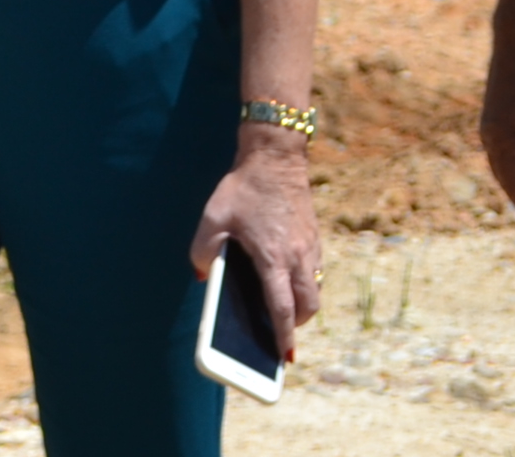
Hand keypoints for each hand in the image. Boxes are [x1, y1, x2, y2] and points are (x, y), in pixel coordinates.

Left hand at [190, 129, 322, 355]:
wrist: (276, 159)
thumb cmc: (243, 188)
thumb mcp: (213, 215)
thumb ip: (202, 247)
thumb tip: (199, 275)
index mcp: (273, 256)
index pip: (283, 306)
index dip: (284, 334)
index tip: (284, 356)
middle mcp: (298, 257)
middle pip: (307, 306)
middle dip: (296, 325)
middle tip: (280, 335)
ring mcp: (310, 249)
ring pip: (314, 291)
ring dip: (302, 306)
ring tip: (283, 313)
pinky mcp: (315, 239)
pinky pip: (315, 273)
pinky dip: (305, 286)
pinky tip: (286, 281)